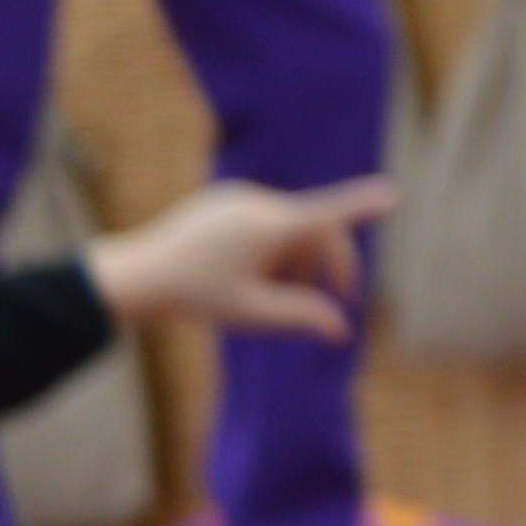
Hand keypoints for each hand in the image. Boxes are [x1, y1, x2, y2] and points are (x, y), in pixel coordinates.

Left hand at [88, 176, 387, 342]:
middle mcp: (260, 203)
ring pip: (290, 225)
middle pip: (313, 229)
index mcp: (270, 227)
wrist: (135, 275)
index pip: (327, 214)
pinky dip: (274, 243)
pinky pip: (266, 218)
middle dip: (328, 263)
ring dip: (297, 256)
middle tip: (335, 299)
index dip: (361, 206)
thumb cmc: (195, 296)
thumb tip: (341, 330)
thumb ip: (301, 317)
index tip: (390, 195)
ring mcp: (240, 197)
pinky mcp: (224, 198)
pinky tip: (249, 272)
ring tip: (276, 292)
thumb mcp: (251, 313)